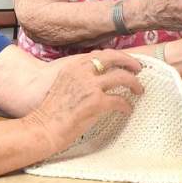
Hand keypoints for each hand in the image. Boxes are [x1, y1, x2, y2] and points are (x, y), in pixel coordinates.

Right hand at [25, 50, 143, 156]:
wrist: (43, 128)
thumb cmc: (51, 112)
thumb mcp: (63, 84)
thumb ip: (79, 77)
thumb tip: (98, 80)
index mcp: (74, 66)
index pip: (101, 54)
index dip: (117, 57)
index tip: (125, 62)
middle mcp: (82, 72)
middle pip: (114, 58)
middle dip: (130, 62)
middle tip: (138, 69)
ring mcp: (90, 86)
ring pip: (122, 77)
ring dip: (134, 83)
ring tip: (139, 90)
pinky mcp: (96, 102)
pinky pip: (120, 101)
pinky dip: (127, 105)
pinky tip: (127, 110)